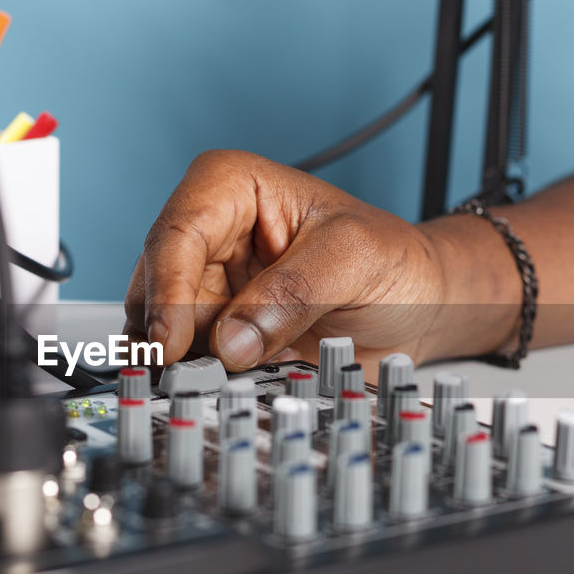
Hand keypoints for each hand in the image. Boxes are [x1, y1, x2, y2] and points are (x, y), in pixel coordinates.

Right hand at [124, 150, 449, 370]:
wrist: (418, 305)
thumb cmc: (393, 262)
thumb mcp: (354, 261)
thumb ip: (292, 294)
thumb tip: (231, 340)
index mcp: (232, 186)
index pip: (178, 233)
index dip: (166, 290)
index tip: (172, 342)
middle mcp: (210, 233)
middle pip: (156, 283)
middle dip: (168, 332)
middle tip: (189, 377)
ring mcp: (208, 285)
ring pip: (160, 325)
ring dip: (181, 360)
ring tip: (214, 384)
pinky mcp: (215, 330)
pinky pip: (186, 358)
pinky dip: (197, 378)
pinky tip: (222, 387)